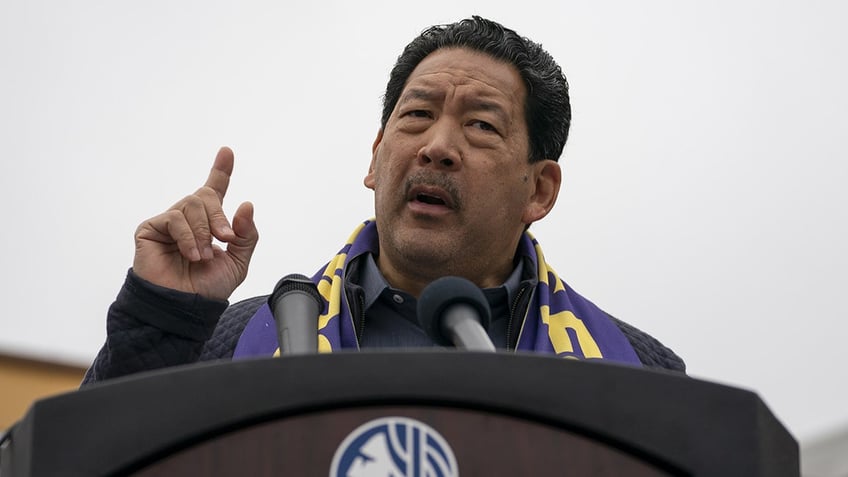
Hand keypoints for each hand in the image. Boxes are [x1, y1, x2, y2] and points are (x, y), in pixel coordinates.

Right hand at [132, 147, 258, 300]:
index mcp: (209, 223)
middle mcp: (188, 219)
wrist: (185, 307)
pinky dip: (188, 236)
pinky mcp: (151, 229)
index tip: (227, 152)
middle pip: (206, 196)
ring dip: (204, 231)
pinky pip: (174, 218)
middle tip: (225, 239)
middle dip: (220, 217)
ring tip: (203, 256)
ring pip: (191, 204)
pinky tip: (191, 254)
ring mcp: (169, 222)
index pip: (215, 190)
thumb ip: (246, 234)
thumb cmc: (208, 288)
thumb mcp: (238, 262)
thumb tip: (246, 205)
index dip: (221, 170)